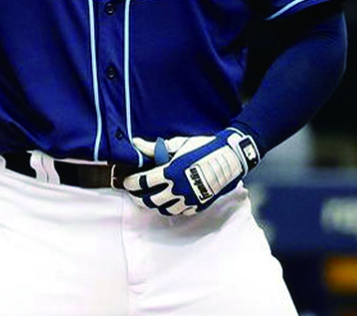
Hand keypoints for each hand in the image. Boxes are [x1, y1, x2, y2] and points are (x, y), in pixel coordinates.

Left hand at [122, 128, 259, 215]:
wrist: (230, 158)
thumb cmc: (204, 148)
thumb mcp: (178, 144)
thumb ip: (155, 148)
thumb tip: (136, 143)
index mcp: (170, 172)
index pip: (143, 182)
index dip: (132, 183)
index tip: (126, 182)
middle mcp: (178, 189)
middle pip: (150, 201)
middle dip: (138, 198)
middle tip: (134, 194)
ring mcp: (189, 199)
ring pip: (164, 209)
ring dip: (154, 205)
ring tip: (150, 198)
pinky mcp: (199, 205)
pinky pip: (180, 212)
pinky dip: (172, 208)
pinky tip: (169, 201)